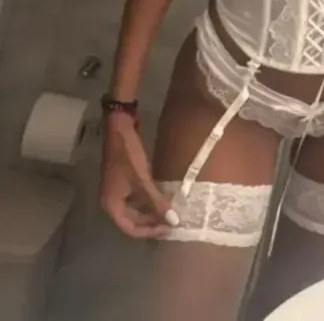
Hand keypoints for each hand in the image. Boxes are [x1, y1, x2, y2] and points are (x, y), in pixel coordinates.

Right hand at [100, 113, 175, 238]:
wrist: (119, 130)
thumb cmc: (128, 156)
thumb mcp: (142, 180)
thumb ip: (156, 201)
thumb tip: (173, 221)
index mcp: (112, 206)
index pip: (131, 229)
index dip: (150, 231)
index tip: (168, 229)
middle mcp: (113, 202)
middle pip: (133, 221)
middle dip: (153, 222)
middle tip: (173, 221)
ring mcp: (118, 192)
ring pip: (136, 210)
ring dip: (152, 212)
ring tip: (171, 212)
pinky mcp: (125, 182)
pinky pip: (138, 199)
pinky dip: (150, 201)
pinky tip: (163, 198)